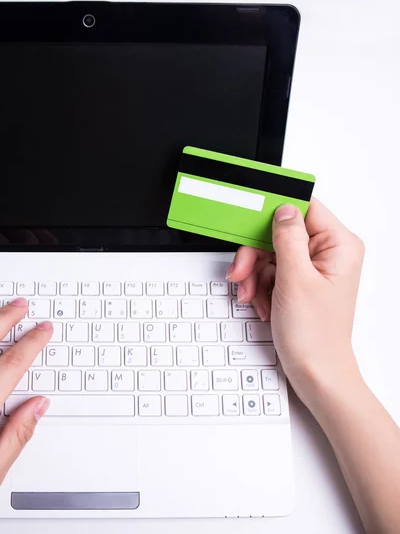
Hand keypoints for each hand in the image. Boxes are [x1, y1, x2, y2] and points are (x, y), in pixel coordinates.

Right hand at [226, 199, 364, 404]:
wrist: (314, 372)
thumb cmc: (315, 335)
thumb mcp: (295, 280)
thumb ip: (288, 239)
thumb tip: (283, 209)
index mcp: (338, 246)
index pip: (304, 208)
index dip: (274, 212)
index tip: (249, 220)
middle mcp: (328, 253)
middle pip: (280, 232)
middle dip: (255, 253)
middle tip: (242, 271)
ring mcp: (312, 268)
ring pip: (270, 252)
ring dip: (254, 273)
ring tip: (251, 294)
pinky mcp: (298, 281)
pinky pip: (270, 270)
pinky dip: (259, 285)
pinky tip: (259, 301)